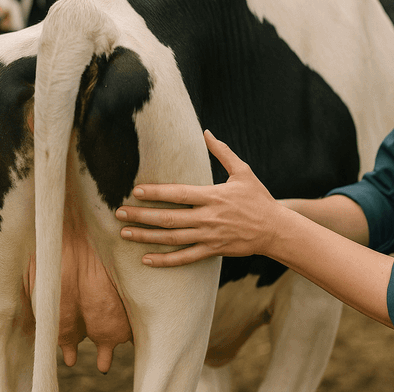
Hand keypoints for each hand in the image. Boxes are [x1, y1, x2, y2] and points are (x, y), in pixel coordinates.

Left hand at [115, 130, 284, 266]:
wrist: (275, 229)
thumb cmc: (258, 198)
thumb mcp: (243, 171)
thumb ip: (223, 152)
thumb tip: (206, 132)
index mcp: (213, 196)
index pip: (179, 194)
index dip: (156, 193)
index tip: (135, 191)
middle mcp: (208, 217)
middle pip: (169, 218)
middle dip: (141, 216)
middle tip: (119, 213)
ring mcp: (209, 236)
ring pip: (172, 238)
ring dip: (146, 237)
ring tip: (124, 234)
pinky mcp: (212, 250)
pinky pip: (184, 258)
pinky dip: (165, 260)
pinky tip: (146, 260)